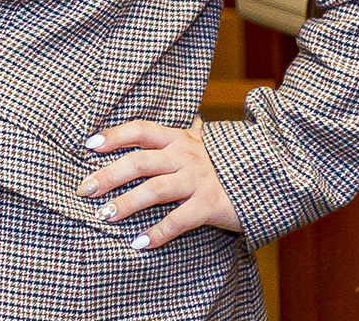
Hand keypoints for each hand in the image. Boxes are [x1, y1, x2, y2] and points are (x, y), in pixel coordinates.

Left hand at [76, 118, 240, 250]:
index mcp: (180, 138)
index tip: (88, 144)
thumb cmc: (231, 159)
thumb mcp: (206, 141)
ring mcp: (199, 181)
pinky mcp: (212, 206)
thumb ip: (186, 132)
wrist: (275, 173)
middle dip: (108, 175)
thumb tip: (183, 115)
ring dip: (126, 204)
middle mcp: (186, 156)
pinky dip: (157, 233)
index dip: (113, 135)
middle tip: (83, 189)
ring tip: (104, 216)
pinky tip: (139, 242)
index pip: (140, 130)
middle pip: (139, 162)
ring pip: (154, 190)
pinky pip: (179, 220)